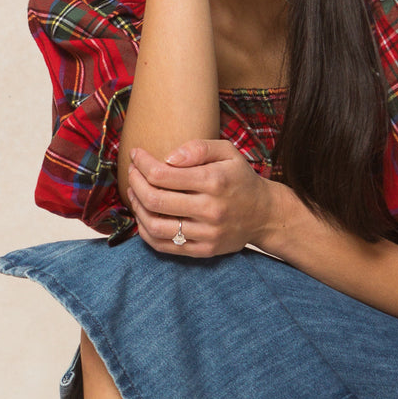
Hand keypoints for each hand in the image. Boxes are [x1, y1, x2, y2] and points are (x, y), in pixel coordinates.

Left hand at [125, 140, 285, 257]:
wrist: (265, 214)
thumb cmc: (240, 179)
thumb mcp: (227, 152)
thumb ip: (198, 148)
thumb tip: (168, 158)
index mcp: (214, 181)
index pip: (162, 174)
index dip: (142, 164)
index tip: (136, 155)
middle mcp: (210, 209)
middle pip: (154, 200)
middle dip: (135, 183)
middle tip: (132, 173)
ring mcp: (207, 233)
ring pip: (155, 225)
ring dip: (137, 208)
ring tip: (135, 193)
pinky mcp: (204, 250)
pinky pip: (164, 246)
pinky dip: (146, 231)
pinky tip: (144, 216)